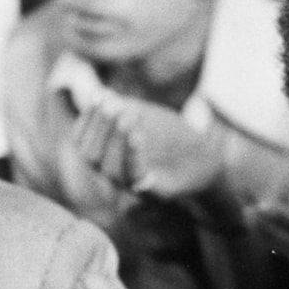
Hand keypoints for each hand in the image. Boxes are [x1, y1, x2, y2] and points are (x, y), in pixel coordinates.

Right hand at [75, 97, 224, 199]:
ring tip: (125, 113)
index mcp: (107, 157)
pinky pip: (136, 178)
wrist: (206, 158)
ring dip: (114, 139)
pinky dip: (133, 155)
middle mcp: (114, 176)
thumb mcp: (147, 118)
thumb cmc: (173, 137)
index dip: (87, 120)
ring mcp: (133, 187)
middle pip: (90, 157)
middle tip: (112, 103)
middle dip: (99, 127)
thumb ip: (125, 108)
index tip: (98, 96)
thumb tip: (101, 94)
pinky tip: (137, 134)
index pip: (82, 143)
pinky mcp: (154, 193)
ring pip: (109, 170)